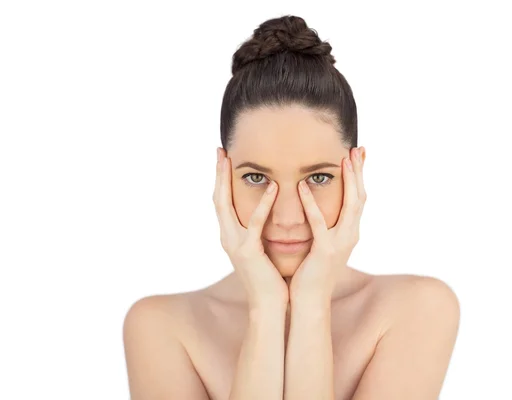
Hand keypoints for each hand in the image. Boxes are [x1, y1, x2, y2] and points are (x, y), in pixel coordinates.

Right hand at [213, 147, 288, 309]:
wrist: (269, 305)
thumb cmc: (269, 277)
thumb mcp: (260, 249)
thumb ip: (257, 232)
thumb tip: (263, 215)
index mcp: (231, 236)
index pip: (222, 202)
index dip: (220, 180)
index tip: (223, 158)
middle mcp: (228, 237)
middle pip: (217, 199)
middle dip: (218, 174)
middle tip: (220, 151)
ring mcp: (235, 244)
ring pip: (226, 206)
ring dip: (227, 182)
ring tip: (232, 160)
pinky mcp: (248, 252)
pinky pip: (255, 223)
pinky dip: (263, 203)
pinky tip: (272, 186)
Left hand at [289, 147, 366, 303]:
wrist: (309, 301)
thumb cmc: (312, 272)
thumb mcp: (323, 244)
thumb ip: (326, 226)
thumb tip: (323, 209)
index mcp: (349, 232)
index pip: (359, 198)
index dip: (360, 176)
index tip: (358, 154)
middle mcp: (350, 235)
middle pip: (360, 197)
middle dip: (359, 172)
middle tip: (357, 149)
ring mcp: (340, 243)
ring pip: (351, 206)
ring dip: (349, 181)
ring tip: (343, 159)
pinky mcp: (325, 252)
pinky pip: (319, 223)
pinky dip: (312, 204)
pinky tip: (303, 186)